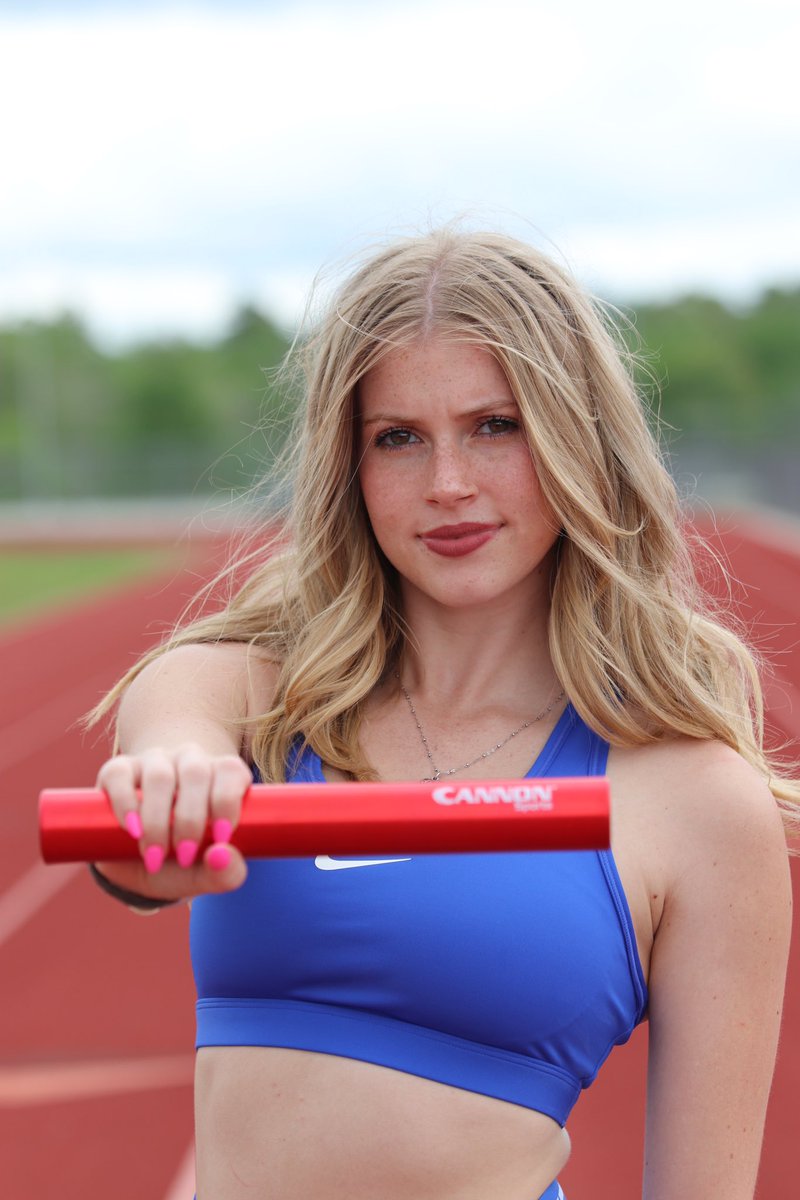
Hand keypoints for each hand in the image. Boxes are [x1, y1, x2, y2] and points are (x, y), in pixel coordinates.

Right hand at [93, 743, 250, 902]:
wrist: (132, 864)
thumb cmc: (178, 862)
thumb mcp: (203, 876)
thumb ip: (224, 874)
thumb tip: (223, 857)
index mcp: (219, 778)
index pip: (230, 770)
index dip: (227, 800)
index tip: (221, 836)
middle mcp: (189, 762)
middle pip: (195, 772)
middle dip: (190, 819)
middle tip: (184, 856)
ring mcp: (153, 762)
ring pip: (159, 775)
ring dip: (157, 819)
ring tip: (154, 855)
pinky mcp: (118, 769)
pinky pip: (120, 775)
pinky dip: (125, 804)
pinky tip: (131, 830)